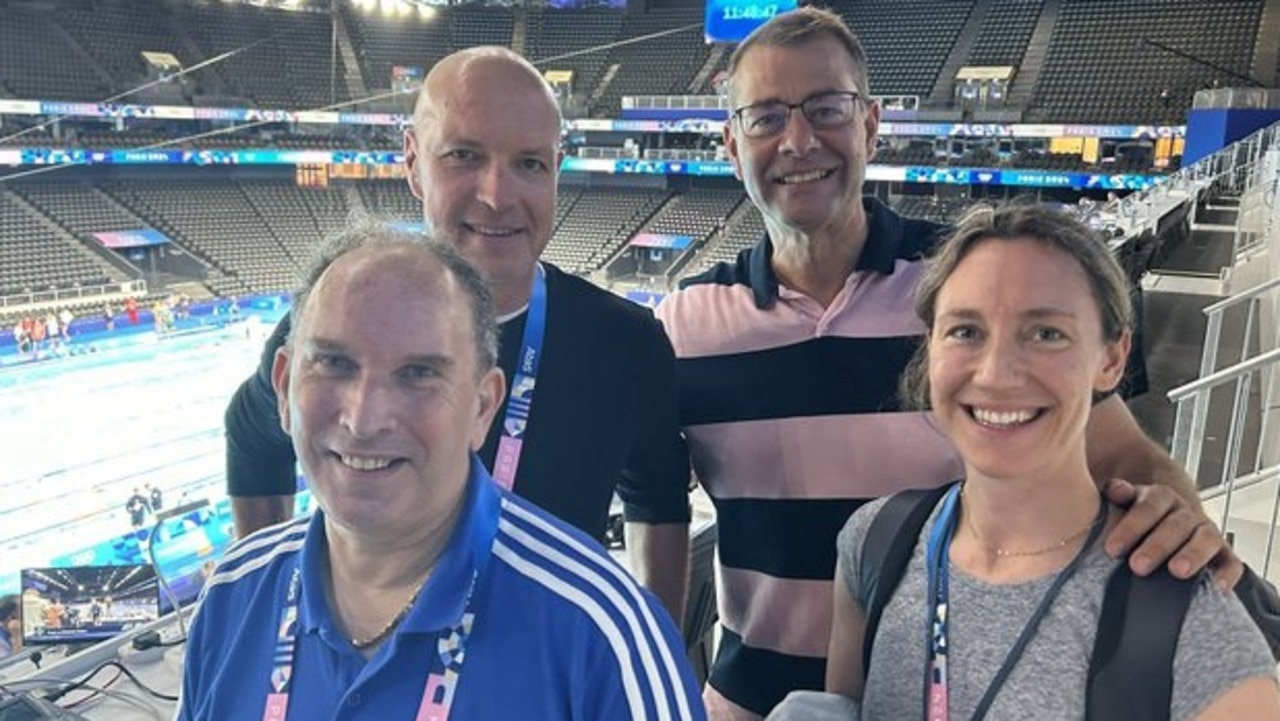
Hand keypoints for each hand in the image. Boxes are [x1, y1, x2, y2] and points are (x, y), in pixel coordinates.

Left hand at [1102, 478, 1243, 589]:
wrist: (1165, 521)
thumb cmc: (1139, 518)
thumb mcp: (1124, 504)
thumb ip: (1119, 495)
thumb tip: (1115, 489)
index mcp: (1160, 497)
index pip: (1148, 507)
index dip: (1131, 527)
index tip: (1112, 549)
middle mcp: (1185, 512)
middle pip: (1176, 525)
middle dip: (1157, 546)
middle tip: (1138, 566)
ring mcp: (1206, 531)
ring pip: (1206, 539)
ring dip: (1192, 555)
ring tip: (1177, 571)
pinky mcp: (1223, 553)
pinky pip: (1231, 561)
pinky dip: (1227, 573)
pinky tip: (1218, 586)